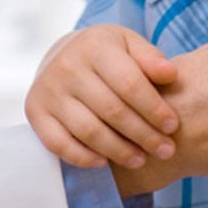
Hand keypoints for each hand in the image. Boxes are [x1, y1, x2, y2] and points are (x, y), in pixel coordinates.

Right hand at [26, 25, 179, 168]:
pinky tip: (105, 163)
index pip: (129, 83)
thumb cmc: (107, 55)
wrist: (63, 56)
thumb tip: (170, 75)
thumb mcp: (129, 45)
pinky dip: (82, 157)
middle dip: (143, 134)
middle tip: (165, 150)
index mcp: (95, 46)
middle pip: (112, 110)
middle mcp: (66, 67)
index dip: (154, 109)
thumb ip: (151, 58)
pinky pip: (59, 143)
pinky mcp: (35, 112)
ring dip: (118, 151)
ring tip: (141, 159)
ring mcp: (47, 91)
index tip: (173, 126)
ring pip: (88, 130)